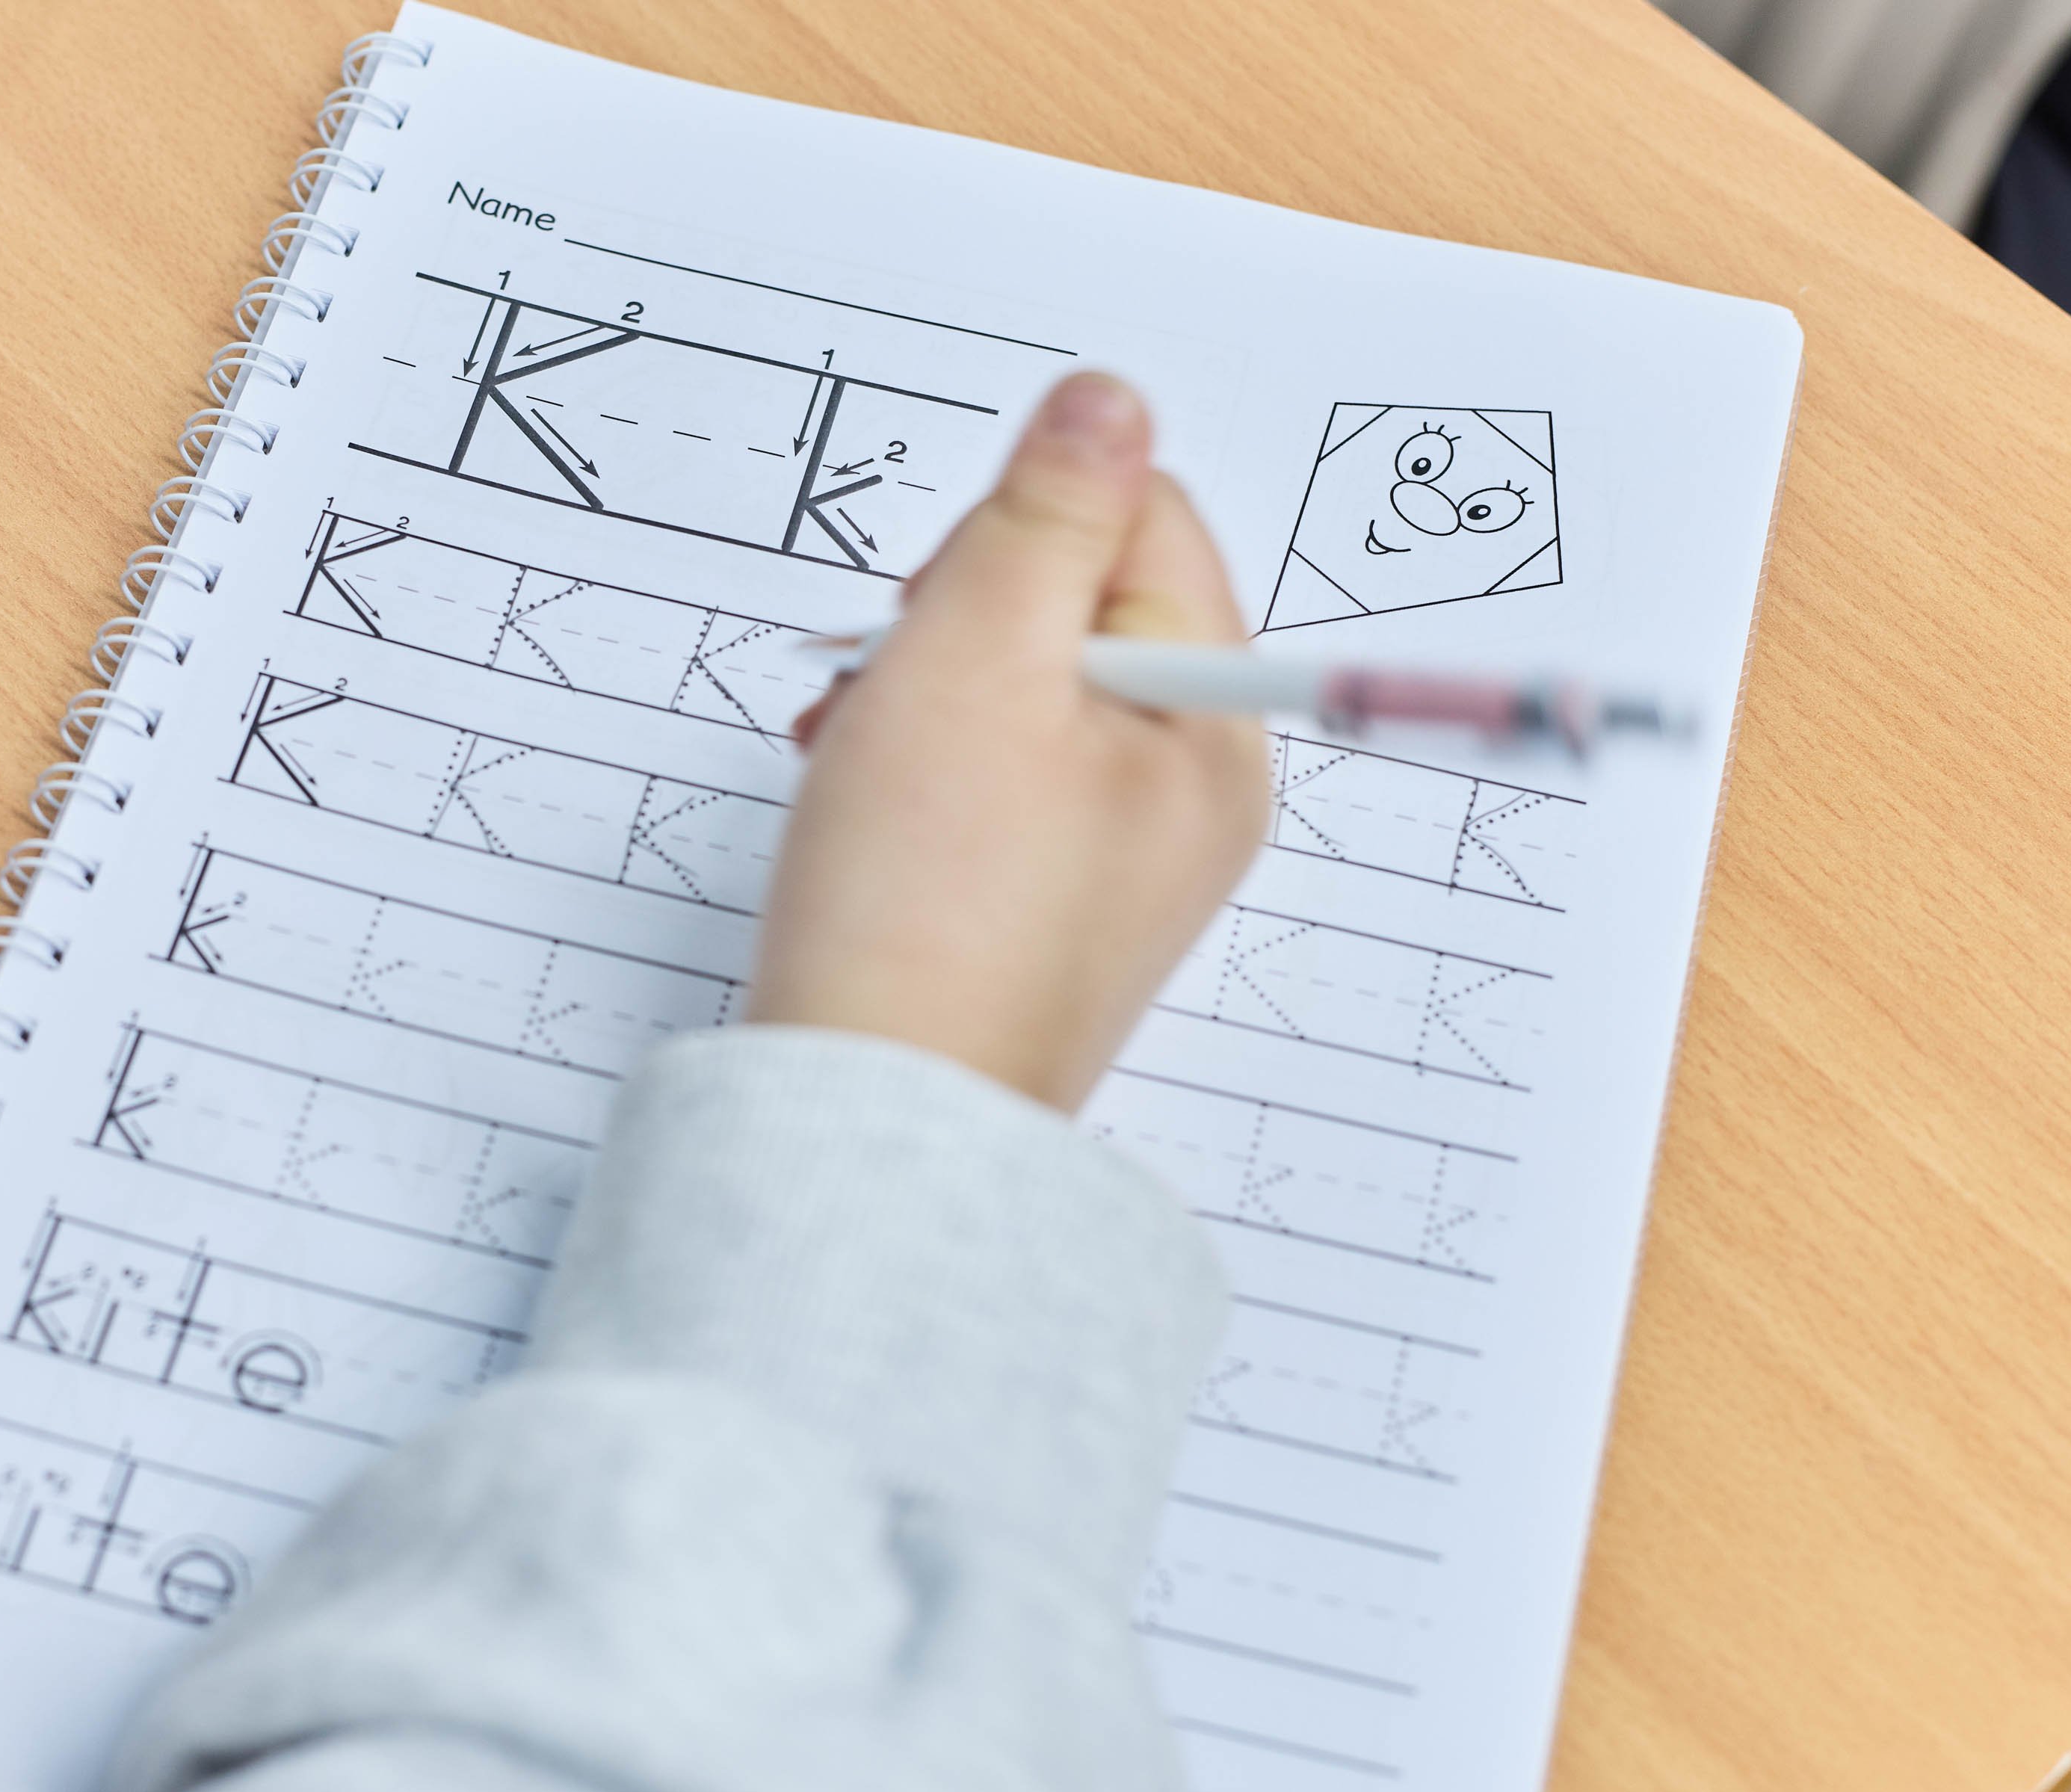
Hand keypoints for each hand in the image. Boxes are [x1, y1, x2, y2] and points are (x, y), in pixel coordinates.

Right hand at [752, 373, 1270, 1111]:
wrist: (865, 1115)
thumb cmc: (919, 901)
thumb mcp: (975, 655)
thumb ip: (1044, 512)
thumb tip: (1106, 398)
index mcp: (1211, 728)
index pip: (1145, 521)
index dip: (1020, 534)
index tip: (940, 613)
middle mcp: (1190, 794)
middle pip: (1086, 604)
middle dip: (964, 618)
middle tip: (892, 688)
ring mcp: (1120, 858)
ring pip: (1025, 688)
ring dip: (924, 689)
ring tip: (859, 755)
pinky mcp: (1046, 904)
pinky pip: (996, 776)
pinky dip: (919, 764)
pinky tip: (863, 801)